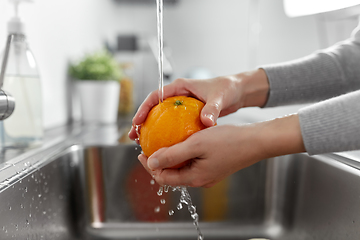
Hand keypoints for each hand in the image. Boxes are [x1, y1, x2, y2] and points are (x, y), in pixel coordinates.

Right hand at [128, 69, 268, 140]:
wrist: (237, 92)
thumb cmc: (228, 89)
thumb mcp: (219, 98)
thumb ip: (212, 109)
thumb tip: (206, 121)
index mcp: (180, 87)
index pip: (156, 96)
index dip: (144, 108)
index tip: (137, 121)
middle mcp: (178, 96)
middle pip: (153, 108)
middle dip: (142, 122)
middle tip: (134, 137)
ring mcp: (181, 106)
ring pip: (161, 118)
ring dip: (151, 130)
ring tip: (142, 144)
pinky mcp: (187, 115)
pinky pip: (172, 125)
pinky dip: (166, 135)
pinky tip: (164, 148)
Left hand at [138, 114, 304, 187]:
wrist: (255, 141)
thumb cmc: (228, 141)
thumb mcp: (196, 144)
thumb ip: (172, 155)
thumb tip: (151, 163)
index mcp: (194, 178)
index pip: (163, 178)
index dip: (149, 166)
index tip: (142, 151)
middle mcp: (199, 180)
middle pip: (171, 174)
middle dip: (158, 162)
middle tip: (150, 146)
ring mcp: (207, 174)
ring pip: (181, 168)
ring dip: (170, 157)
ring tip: (164, 142)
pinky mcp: (213, 166)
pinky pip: (192, 163)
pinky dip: (183, 154)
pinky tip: (182, 141)